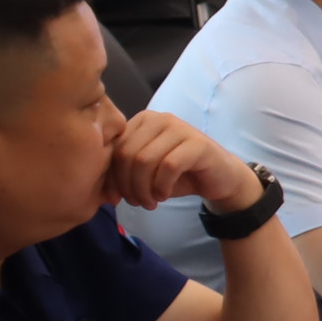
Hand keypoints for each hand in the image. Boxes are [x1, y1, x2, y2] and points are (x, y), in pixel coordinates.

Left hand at [106, 111, 254, 210]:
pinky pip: (169, 167)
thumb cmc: (178, 174)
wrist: (219, 176)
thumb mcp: (145, 172)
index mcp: (143, 121)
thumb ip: (124, 172)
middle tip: (138, 203)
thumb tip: (102, 191)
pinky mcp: (197, 143)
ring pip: (145, 161)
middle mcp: (160, 118)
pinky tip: (165, 195)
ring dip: (144, 189)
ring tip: (151, 202)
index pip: (115, 149)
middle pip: (128, 155)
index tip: (117, 199)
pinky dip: (162, 187)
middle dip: (128, 186)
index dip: (112, 178)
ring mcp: (180, 128)